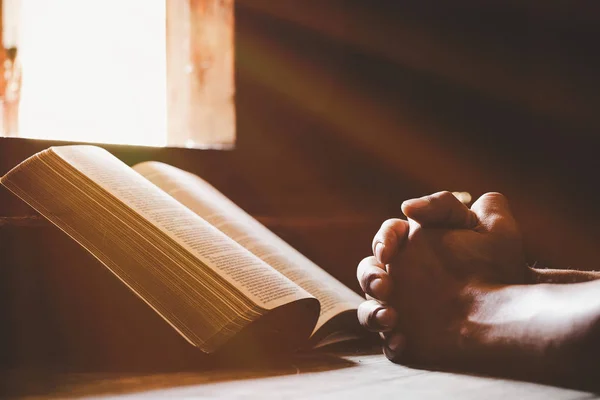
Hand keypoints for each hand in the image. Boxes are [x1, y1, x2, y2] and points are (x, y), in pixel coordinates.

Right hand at [357, 192, 526, 366]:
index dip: (383, 240)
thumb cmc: (498, 267)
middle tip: (384, 286)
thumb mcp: (486, 226)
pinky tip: (402, 341)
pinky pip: (390, 343)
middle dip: (370, 277)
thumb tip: (407, 207)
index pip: (388, 236)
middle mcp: (402, 278)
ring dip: (372, 312)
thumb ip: (447, 206)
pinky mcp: (410, 340)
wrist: (518, 311)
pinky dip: (391, 342)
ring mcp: (402, 310)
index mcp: (414, 246)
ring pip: (370, 309)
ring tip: (389, 317)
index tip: (387, 251)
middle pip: (369, 272)